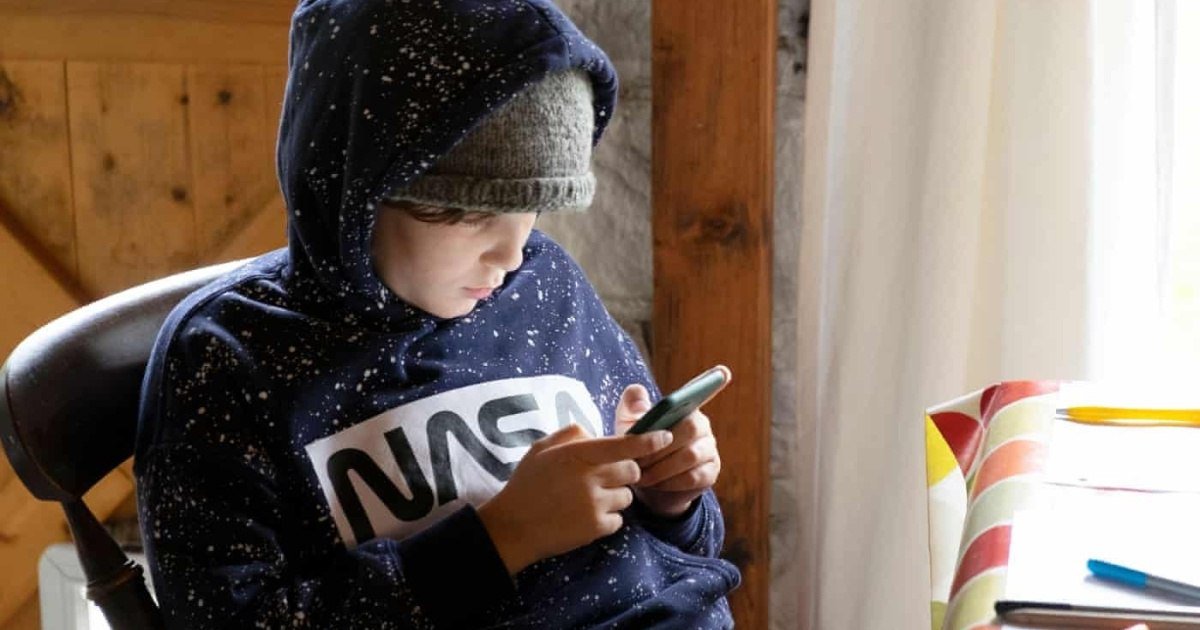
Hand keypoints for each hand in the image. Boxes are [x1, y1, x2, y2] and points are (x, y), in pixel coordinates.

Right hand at [477, 423, 672, 574]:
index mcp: (578, 454)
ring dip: (616, 495)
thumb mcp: (542, 448)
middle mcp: (590, 477)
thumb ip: (571, 434)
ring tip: (590, 498)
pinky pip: (619, 519)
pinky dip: (608, 517)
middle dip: (625, 472)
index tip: (666, 436)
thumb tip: (595, 432)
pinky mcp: (596, 528)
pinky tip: (586, 515)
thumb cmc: (526, 483)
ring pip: (627, 496)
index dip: (649, 440)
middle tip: (604, 477)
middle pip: (632, 470)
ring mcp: (595, 504)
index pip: (624, 444)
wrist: (513, 527)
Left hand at [616, 384, 722, 517]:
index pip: (700, 390)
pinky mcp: (710, 472)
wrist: (648, 486)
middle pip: (690, 427)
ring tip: (642, 475)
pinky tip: (656, 484)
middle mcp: (701, 425)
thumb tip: (639, 392)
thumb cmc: (638, 449)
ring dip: (662, 467)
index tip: (724, 371)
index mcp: (683, 408)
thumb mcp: (628, 426)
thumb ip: (631, 407)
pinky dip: (670, 481)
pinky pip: (693, 476)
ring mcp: (709, 449)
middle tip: (638, 459)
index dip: (712, 381)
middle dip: (661, 445)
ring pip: (690, 455)